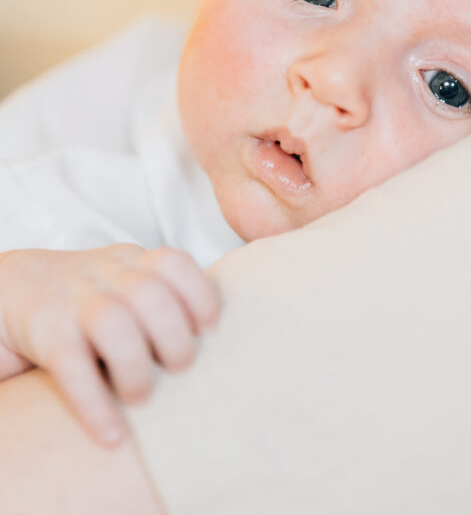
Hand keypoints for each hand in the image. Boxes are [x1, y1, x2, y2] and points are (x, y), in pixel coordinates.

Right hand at [0, 245, 218, 445]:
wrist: (14, 287)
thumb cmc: (89, 296)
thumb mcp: (127, 279)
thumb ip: (165, 297)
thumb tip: (224, 341)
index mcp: (133, 262)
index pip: (173, 262)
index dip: (199, 295)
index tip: (210, 330)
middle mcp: (106, 277)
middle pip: (150, 294)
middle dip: (174, 337)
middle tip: (180, 369)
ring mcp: (74, 302)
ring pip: (113, 323)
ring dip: (135, 367)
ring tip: (143, 398)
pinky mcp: (46, 333)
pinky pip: (72, 367)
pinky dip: (95, 405)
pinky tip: (113, 433)